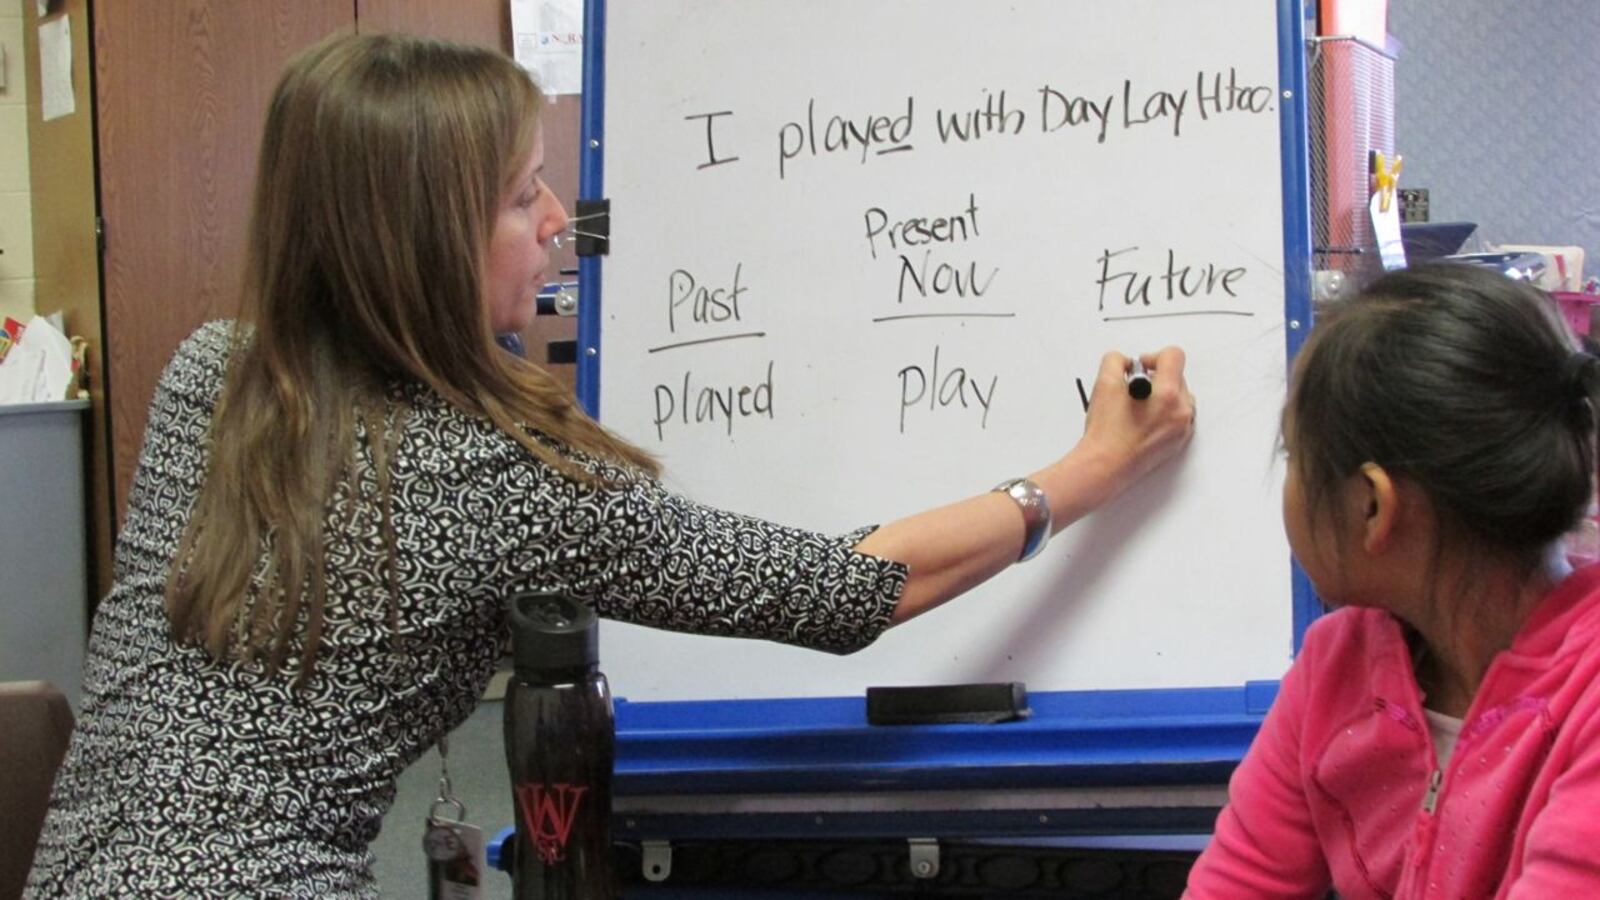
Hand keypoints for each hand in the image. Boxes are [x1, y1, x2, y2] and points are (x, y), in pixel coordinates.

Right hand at [1066, 346, 1196, 501]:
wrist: (1105, 465)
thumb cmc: (1105, 433)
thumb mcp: (1104, 384)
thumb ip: (1116, 361)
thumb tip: (1127, 363)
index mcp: (1167, 394)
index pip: (1174, 356)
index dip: (1154, 356)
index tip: (1141, 367)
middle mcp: (1181, 410)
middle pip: (1177, 377)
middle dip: (1156, 379)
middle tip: (1134, 391)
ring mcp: (1182, 428)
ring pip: (1180, 397)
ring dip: (1162, 396)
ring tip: (1139, 408)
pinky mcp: (1178, 441)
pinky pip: (1178, 417)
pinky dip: (1164, 414)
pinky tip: (1143, 421)